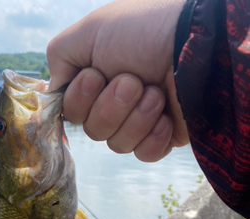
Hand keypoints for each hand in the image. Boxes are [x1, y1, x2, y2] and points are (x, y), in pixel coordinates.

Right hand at [47, 0, 188, 160]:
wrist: (196, 41)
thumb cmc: (144, 30)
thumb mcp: (90, 31)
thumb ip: (60, 57)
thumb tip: (54, 89)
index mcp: (96, 82)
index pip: (71, 112)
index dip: (79, 101)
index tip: (95, 76)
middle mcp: (114, 103)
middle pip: (93, 132)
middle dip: (111, 106)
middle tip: (133, 81)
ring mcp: (139, 122)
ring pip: (117, 145)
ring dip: (136, 117)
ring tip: (155, 92)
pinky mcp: (163, 137)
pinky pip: (144, 155)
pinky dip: (153, 136)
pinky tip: (165, 116)